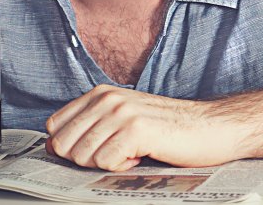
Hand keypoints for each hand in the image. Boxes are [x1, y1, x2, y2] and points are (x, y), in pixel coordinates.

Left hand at [44, 85, 243, 171]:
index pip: (55, 126)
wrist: (210, 127)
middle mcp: (107, 98)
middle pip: (64, 144)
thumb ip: (89, 127)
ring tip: (132, 152)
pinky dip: (122, 169)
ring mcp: (121, 113)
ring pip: (83, 156)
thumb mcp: (122, 119)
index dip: (68, 147)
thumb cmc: (168, 129)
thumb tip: (52, 146)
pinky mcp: (136, 130)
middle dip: (85, 159)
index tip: (94, 151)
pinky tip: (142, 156)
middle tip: (116, 154)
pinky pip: (106, 163)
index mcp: (100, 93)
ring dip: (107, 164)